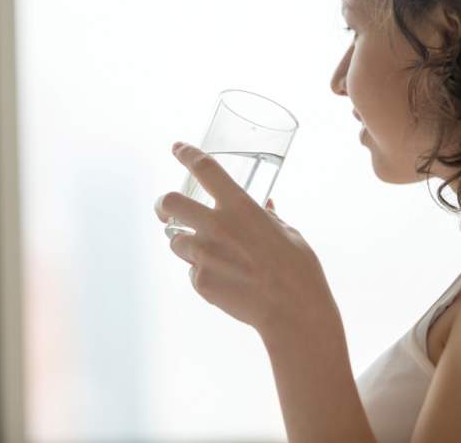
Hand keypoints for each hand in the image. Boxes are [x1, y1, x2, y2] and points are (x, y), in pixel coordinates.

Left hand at [154, 141, 339, 336]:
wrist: (293, 312)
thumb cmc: (298, 270)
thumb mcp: (288, 233)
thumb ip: (269, 217)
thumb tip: (266, 205)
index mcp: (240, 207)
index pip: (205, 169)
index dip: (187, 154)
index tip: (177, 148)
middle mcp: (216, 226)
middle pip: (168, 202)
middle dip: (162, 204)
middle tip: (165, 210)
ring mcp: (204, 255)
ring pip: (175, 241)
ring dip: (186, 243)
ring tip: (212, 255)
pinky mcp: (200, 281)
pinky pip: (192, 271)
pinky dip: (203, 272)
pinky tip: (226, 281)